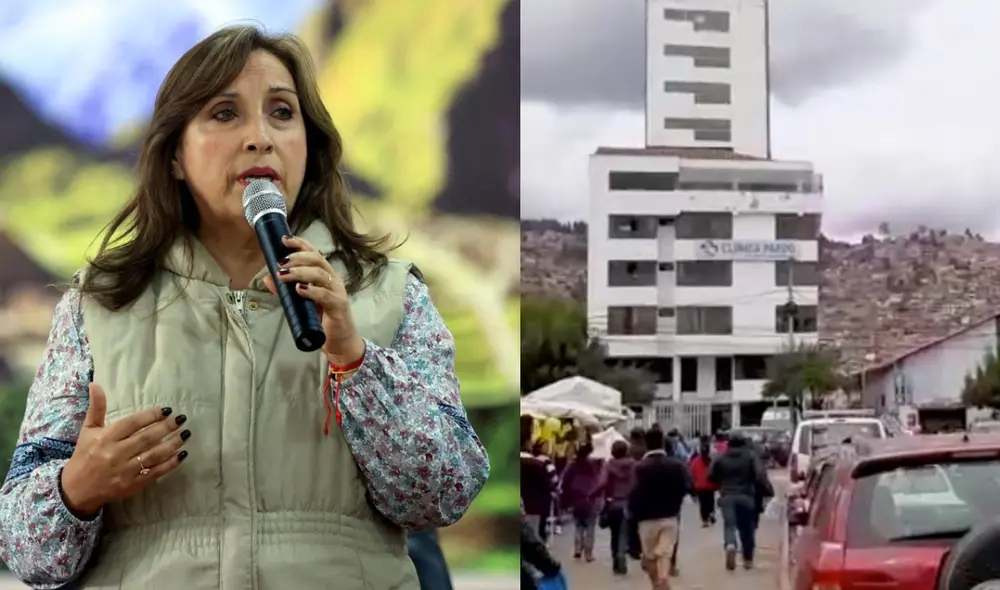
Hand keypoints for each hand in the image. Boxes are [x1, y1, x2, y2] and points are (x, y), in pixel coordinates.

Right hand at [60, 384, 189, 517]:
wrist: (77, 490)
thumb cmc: (84, 456)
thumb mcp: (88, 430)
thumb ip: (96, 408)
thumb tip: (95, 384)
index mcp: (105, 438)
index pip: (132, 423)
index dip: (151, 415)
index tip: (166, 410)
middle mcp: (116, 454)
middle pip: (146, 438)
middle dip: (166, 427)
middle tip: (181, 419)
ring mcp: (126, 471)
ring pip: (154, 455)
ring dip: (173, 444)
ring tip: (186, 434)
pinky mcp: (133, 484)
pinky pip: (156, 472)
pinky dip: (171, 463)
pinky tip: (182, 454)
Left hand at [263, 235, 364, 365]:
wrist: (339, 342)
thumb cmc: (322, 320)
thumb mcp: (300, 303)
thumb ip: (285, 291)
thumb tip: (267, 277)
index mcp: (325, 275)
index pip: (314, 253)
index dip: (301, 244)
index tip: (285, 240)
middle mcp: (333, 280)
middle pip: (318, 259)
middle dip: (298, 257)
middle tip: (281, 262)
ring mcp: (337, 292)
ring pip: (320, 274)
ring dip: (300, 272)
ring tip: (284, 275)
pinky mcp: (339, 306)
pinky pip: (325, 294)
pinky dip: (312, 290)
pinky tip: (300, 289)